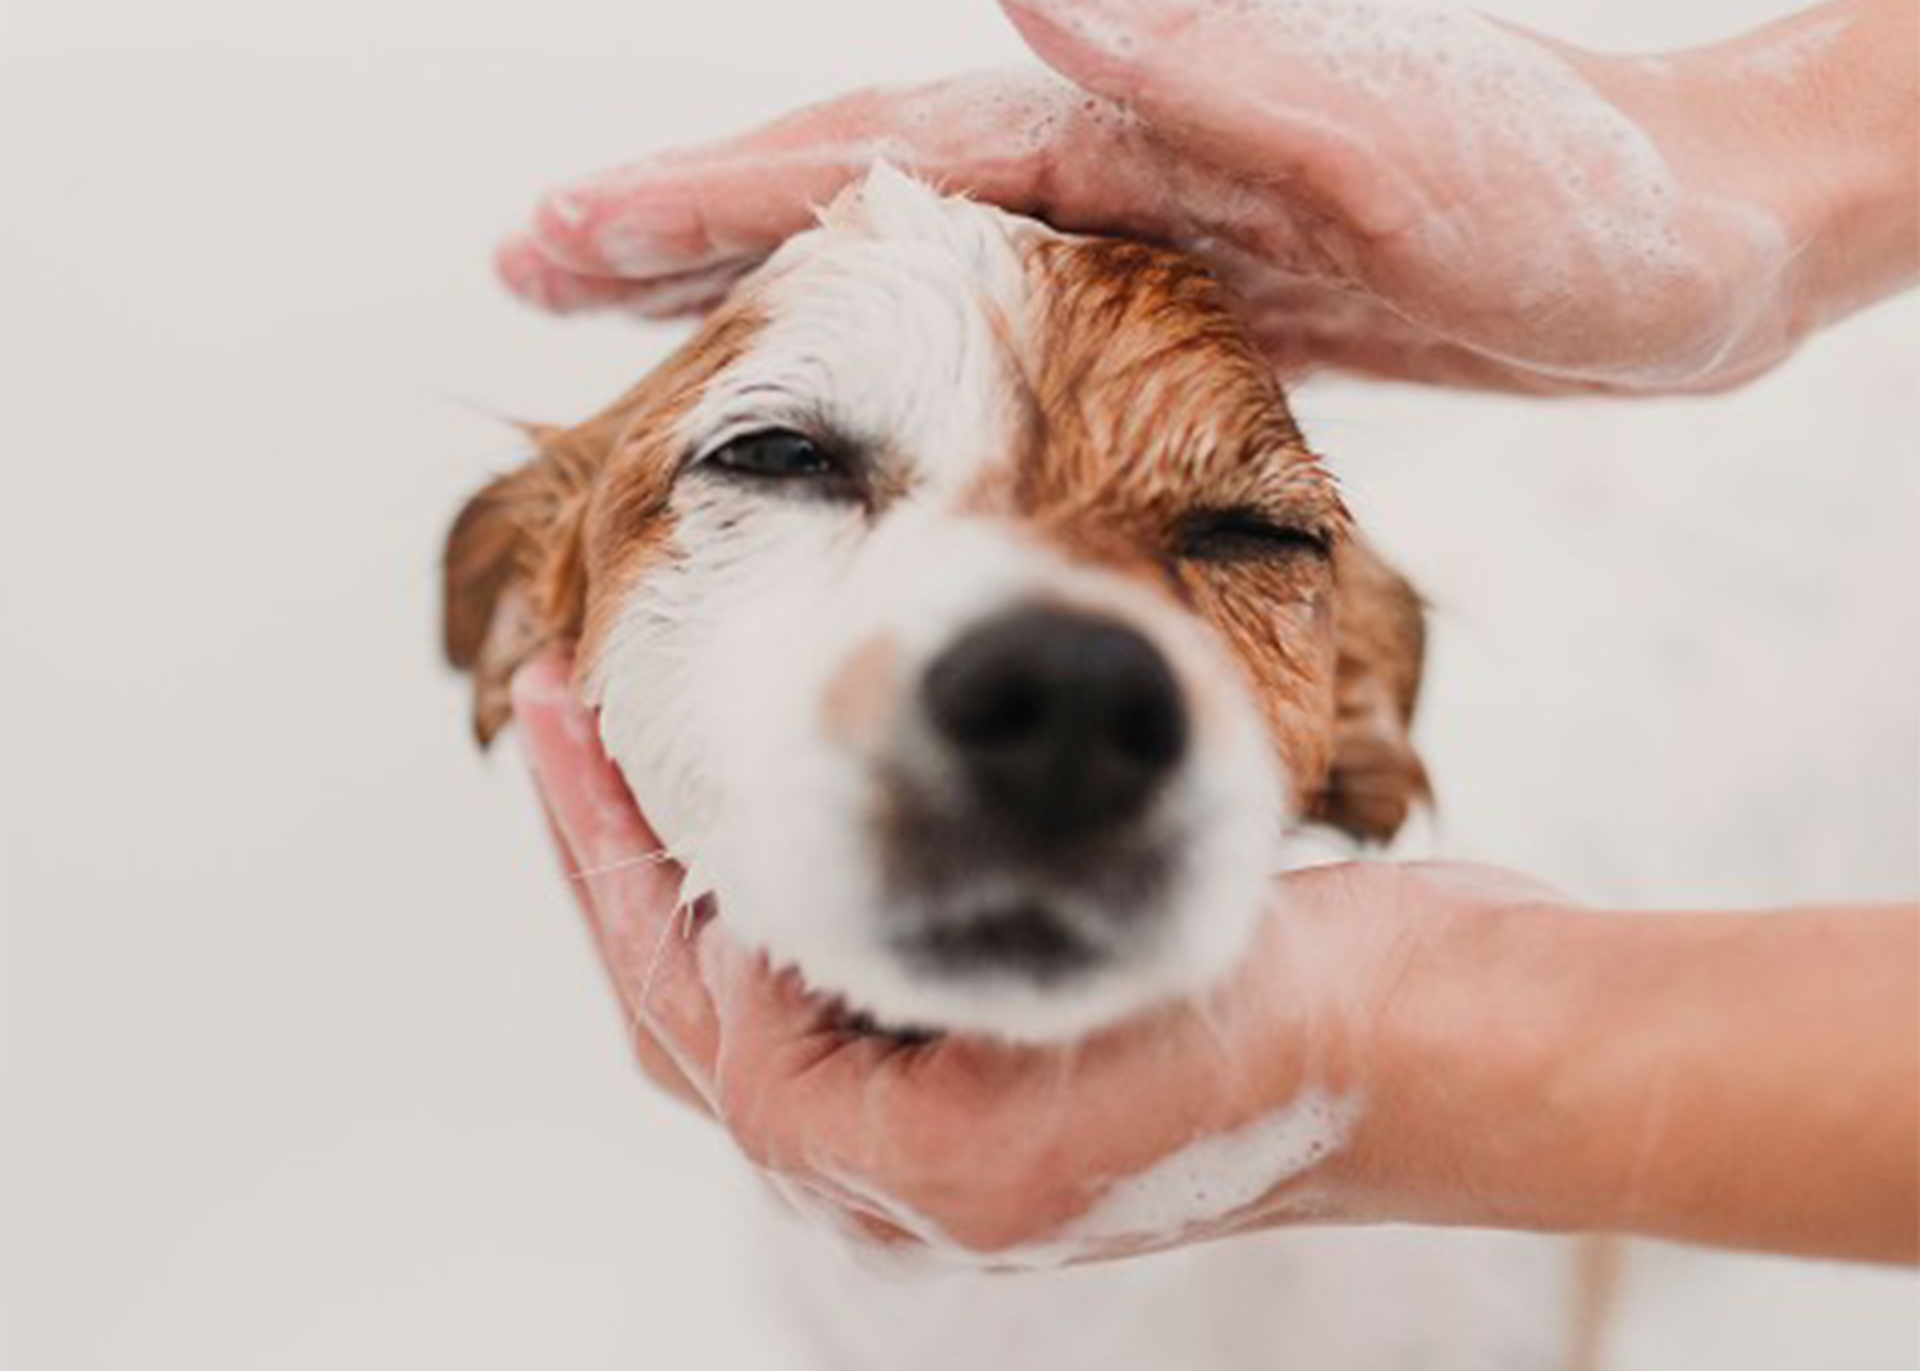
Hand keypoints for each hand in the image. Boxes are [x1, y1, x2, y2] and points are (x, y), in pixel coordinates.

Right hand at [494, 0, 1909, 394]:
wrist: (1700, 244)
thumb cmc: (1573, 193)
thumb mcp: (1392, 129)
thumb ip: (1203, 58)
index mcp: (1121, 119)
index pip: (861, 154)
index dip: (700, 195)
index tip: (553, 235)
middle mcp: (1109, 161)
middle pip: (849, 193)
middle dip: (683, 234)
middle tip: (528, 280)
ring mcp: (1144, 230)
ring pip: (911, 263)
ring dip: (772, 292)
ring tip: (646, 331)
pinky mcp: (1195, 299)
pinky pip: (1006, 325)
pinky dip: (908, 352)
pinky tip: (860, 384)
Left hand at [510, 653, 1568, 1261]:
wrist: (1464, 1044)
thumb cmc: (1307, 1030)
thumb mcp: (1088, 1004)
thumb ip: (887, 1013)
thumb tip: (715, 946)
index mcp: (912, 1175)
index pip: (692, 1011)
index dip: (608, 859)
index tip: (562, 717)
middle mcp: (918, 1169)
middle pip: (701, 1013)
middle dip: (623, 864)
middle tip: (566, 715)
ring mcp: (963, 1121)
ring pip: (767, 995)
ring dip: (703, 869)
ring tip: (650, 745)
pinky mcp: (1012, 1062)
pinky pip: (852, 976)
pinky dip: (798, 886)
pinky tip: (795, 799)